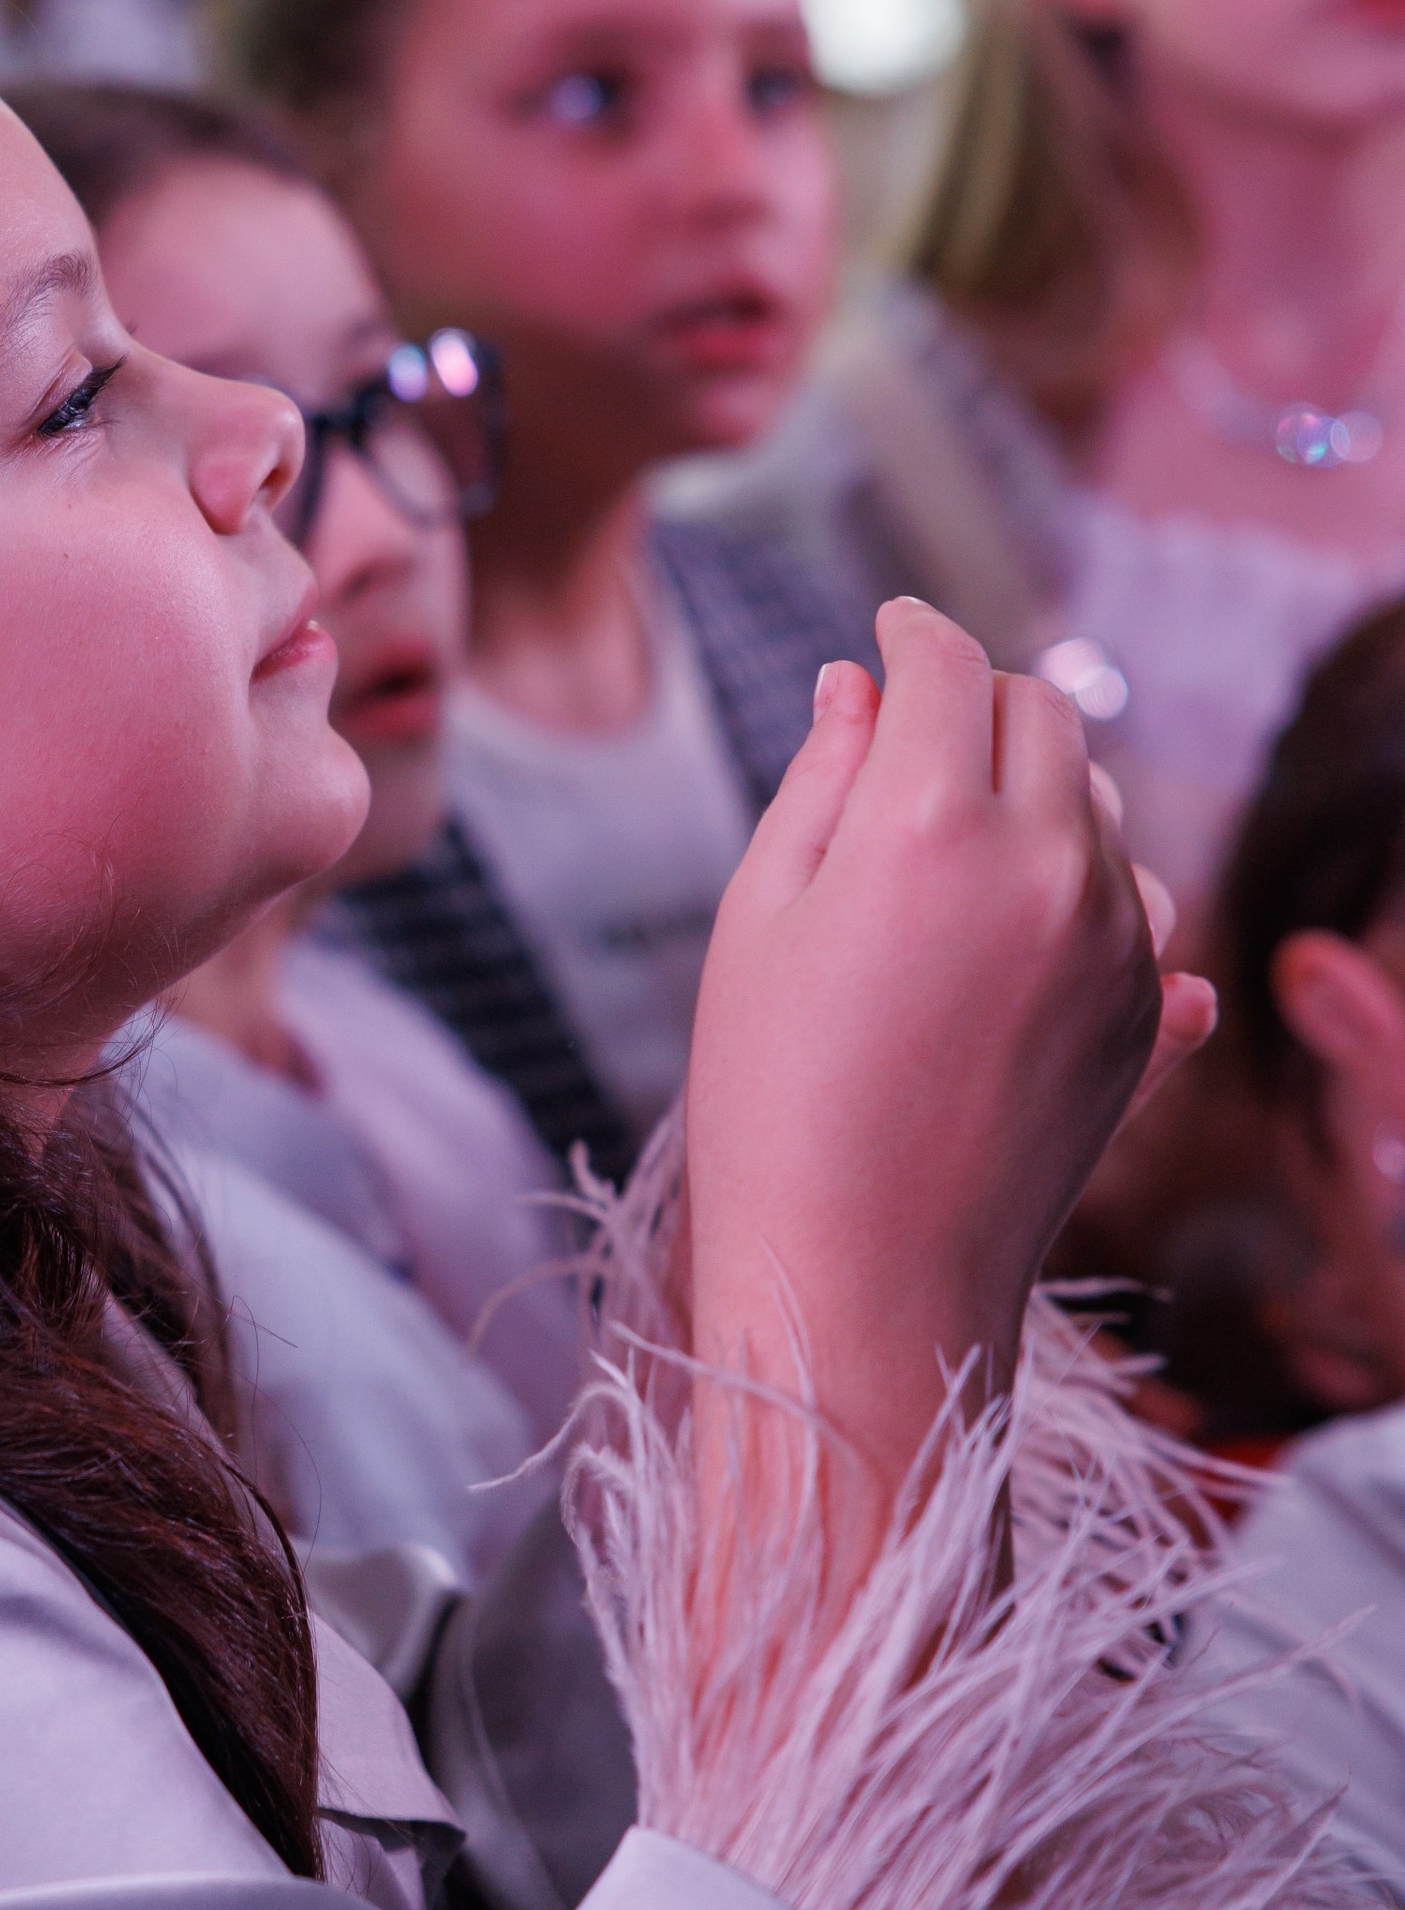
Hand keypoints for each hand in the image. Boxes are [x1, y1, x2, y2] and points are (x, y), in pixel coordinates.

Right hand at [683, 601, 1210, 1573]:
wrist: (865, 1284)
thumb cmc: (774, 1103)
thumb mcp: (760, 919)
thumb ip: (821, 779)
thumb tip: (858, 683)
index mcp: (931, 826)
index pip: (943, 666)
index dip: (908, 629)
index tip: (888, 626)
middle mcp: (1048, 866)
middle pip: (1039, 713)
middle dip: (975, 701)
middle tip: (910, 729)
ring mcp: (1117, 943)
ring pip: (1095, 803)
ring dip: (1032, 791)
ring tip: (948, 850)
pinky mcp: (1149, 1014)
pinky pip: (1133, 901)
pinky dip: (1076, 885)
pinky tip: (1013, 929)